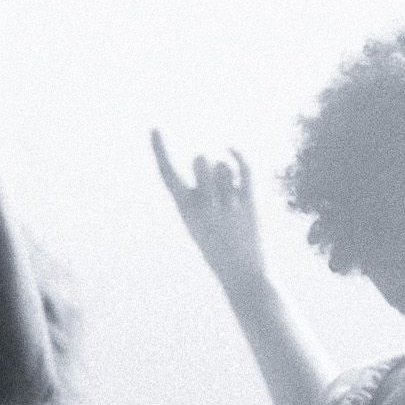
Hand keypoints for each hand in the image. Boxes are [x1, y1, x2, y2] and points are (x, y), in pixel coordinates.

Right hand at [152, 132, 267, 295]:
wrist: (241, 275)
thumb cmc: (216, 248)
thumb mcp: (197, 222)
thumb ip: (199, 193)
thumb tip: (209, 161)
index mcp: (186, 210)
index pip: (167, 174)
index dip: (160, 150)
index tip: (155, 129)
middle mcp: (204, 205)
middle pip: (201, 161)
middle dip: (204, 163)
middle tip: (210, 179)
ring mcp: (228, 203)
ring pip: (223, 166)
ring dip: (225, 172)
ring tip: (228, 193)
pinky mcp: (249, 202)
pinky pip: (244, 169)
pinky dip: (238, 156)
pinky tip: (232, 149)